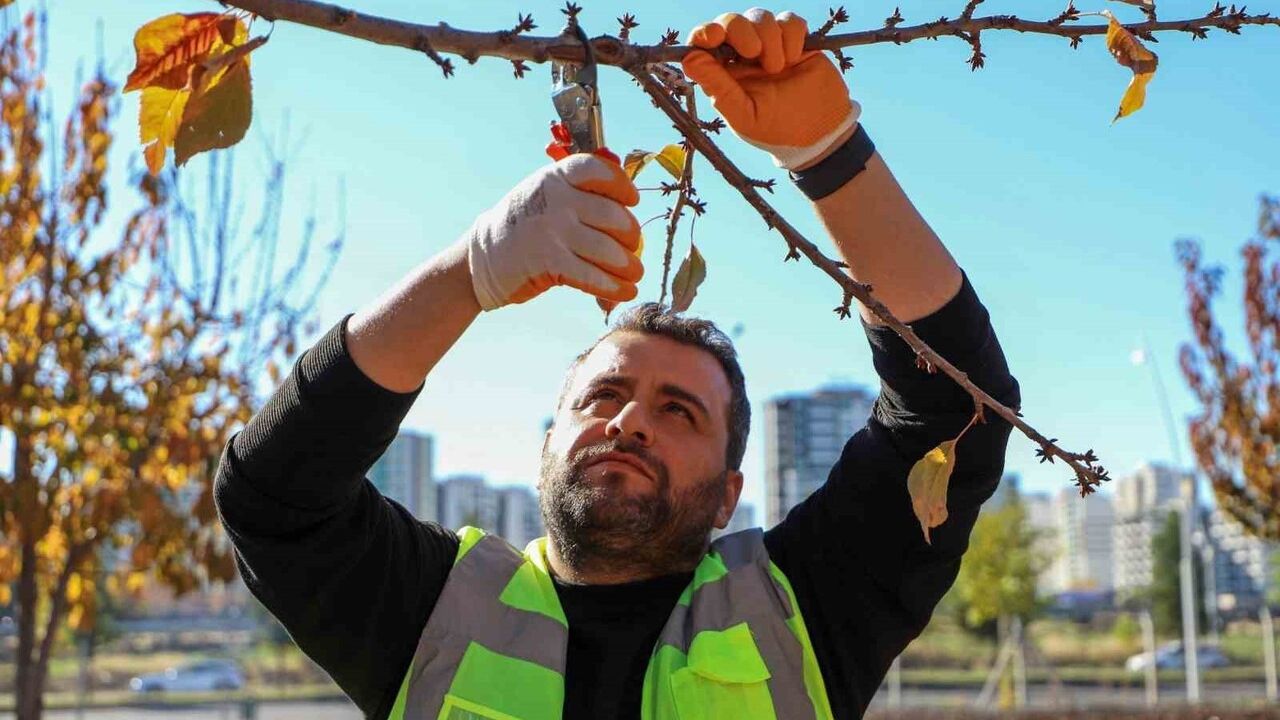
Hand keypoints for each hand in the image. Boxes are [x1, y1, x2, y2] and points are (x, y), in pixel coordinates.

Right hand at [466, 155, 643, 310]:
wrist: (480, 260)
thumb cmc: (524, 227)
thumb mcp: (545, 195)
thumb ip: (580, 193)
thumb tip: (628, 201)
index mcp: (555, 178)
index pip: (598, 171)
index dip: (621, 185)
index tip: (631, 202)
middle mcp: (555, 200)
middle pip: (613, 216)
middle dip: (630, 236)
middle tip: (633, 249)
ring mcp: (552, 231)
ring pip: (608, 250)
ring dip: (628, 266)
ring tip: (635, 274)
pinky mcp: (548, 263)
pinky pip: (592, 276)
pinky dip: (613, 287)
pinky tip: (624, 292)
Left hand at [681, 8, 859, 169]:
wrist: (820, 131)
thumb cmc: (776, 129)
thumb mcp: (744, 115)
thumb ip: (718, 87)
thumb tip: (690, 59)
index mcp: (724, 72)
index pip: (704, 43)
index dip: (704, 33)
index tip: (712, 35)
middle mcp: (742, 54)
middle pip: (731, 21)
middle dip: (740, 30)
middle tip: (753, 53)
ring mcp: (769, 44)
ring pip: (760, 16)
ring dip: (770, 39)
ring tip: (778, 68)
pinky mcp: (795, 39)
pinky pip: (789, 20)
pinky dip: (792, 36)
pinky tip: (795, 58)